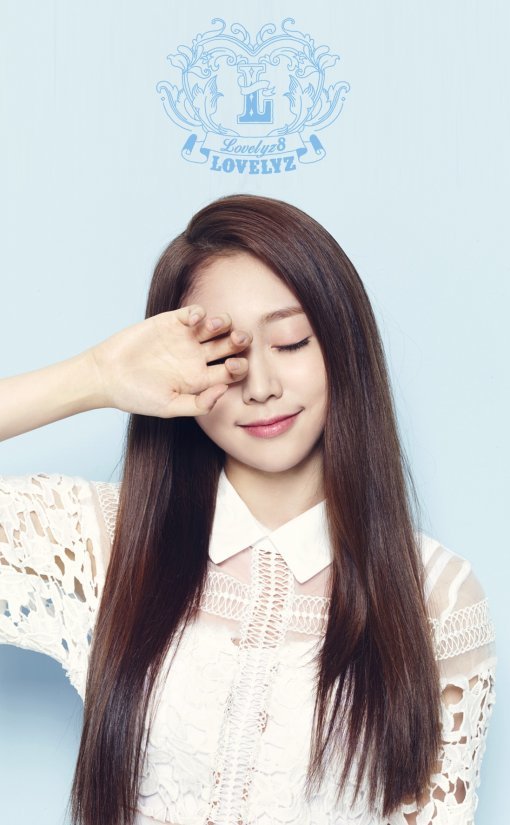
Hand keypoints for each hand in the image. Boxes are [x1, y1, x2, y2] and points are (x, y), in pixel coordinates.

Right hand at [87, 304, 251, 417]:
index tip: (234, 366)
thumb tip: (223, 390)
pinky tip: (194, 320)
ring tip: (217, 326)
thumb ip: (199, 404)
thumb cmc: (136, 396)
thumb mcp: (169, 407)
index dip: (240, 367)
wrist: (106, 375)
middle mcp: (197, 358)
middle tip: (240, 339)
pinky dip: (199, 312)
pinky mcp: (171, 322)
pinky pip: (194, 313)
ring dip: (224, 323)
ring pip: (217, 326)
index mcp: (201, 379)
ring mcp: (185, 339)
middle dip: (240, 340)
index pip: (232, 371)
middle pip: (230, 345)